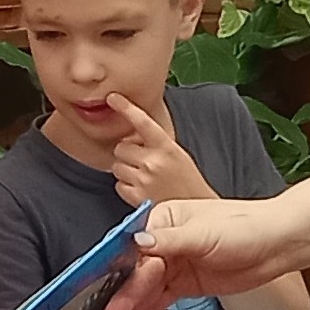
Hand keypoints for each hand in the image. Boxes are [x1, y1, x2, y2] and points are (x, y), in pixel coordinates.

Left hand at [102, 95, 215, 210]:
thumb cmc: (188, 183)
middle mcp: (154, 162)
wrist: (196, 211)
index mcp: (167, 147)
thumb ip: (156, 144)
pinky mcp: (136, 197)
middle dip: (127, 153)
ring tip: (143, 177)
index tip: (113, 98)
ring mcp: (144, 179)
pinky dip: (126, 187)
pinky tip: (141, 189)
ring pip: (117, 166)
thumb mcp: (178, 155)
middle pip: (121, 147)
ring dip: (125, 170)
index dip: (126, 108)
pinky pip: (118, 185)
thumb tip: (132, 138)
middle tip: (142, 162)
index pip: (143, 122)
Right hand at [113, 194, 309, 309]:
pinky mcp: (183, 285)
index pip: (133, 251)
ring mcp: (172, 266)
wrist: (276, 244)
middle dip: (117, 299)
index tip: (102, 293)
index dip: (118, 274)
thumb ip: (168, 241)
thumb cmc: (245, 227)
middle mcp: (162, 243)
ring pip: (142, 292)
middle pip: (134, 275)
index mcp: (162, 220)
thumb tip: (138, 243)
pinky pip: (156, 302)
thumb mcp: (204, 233)